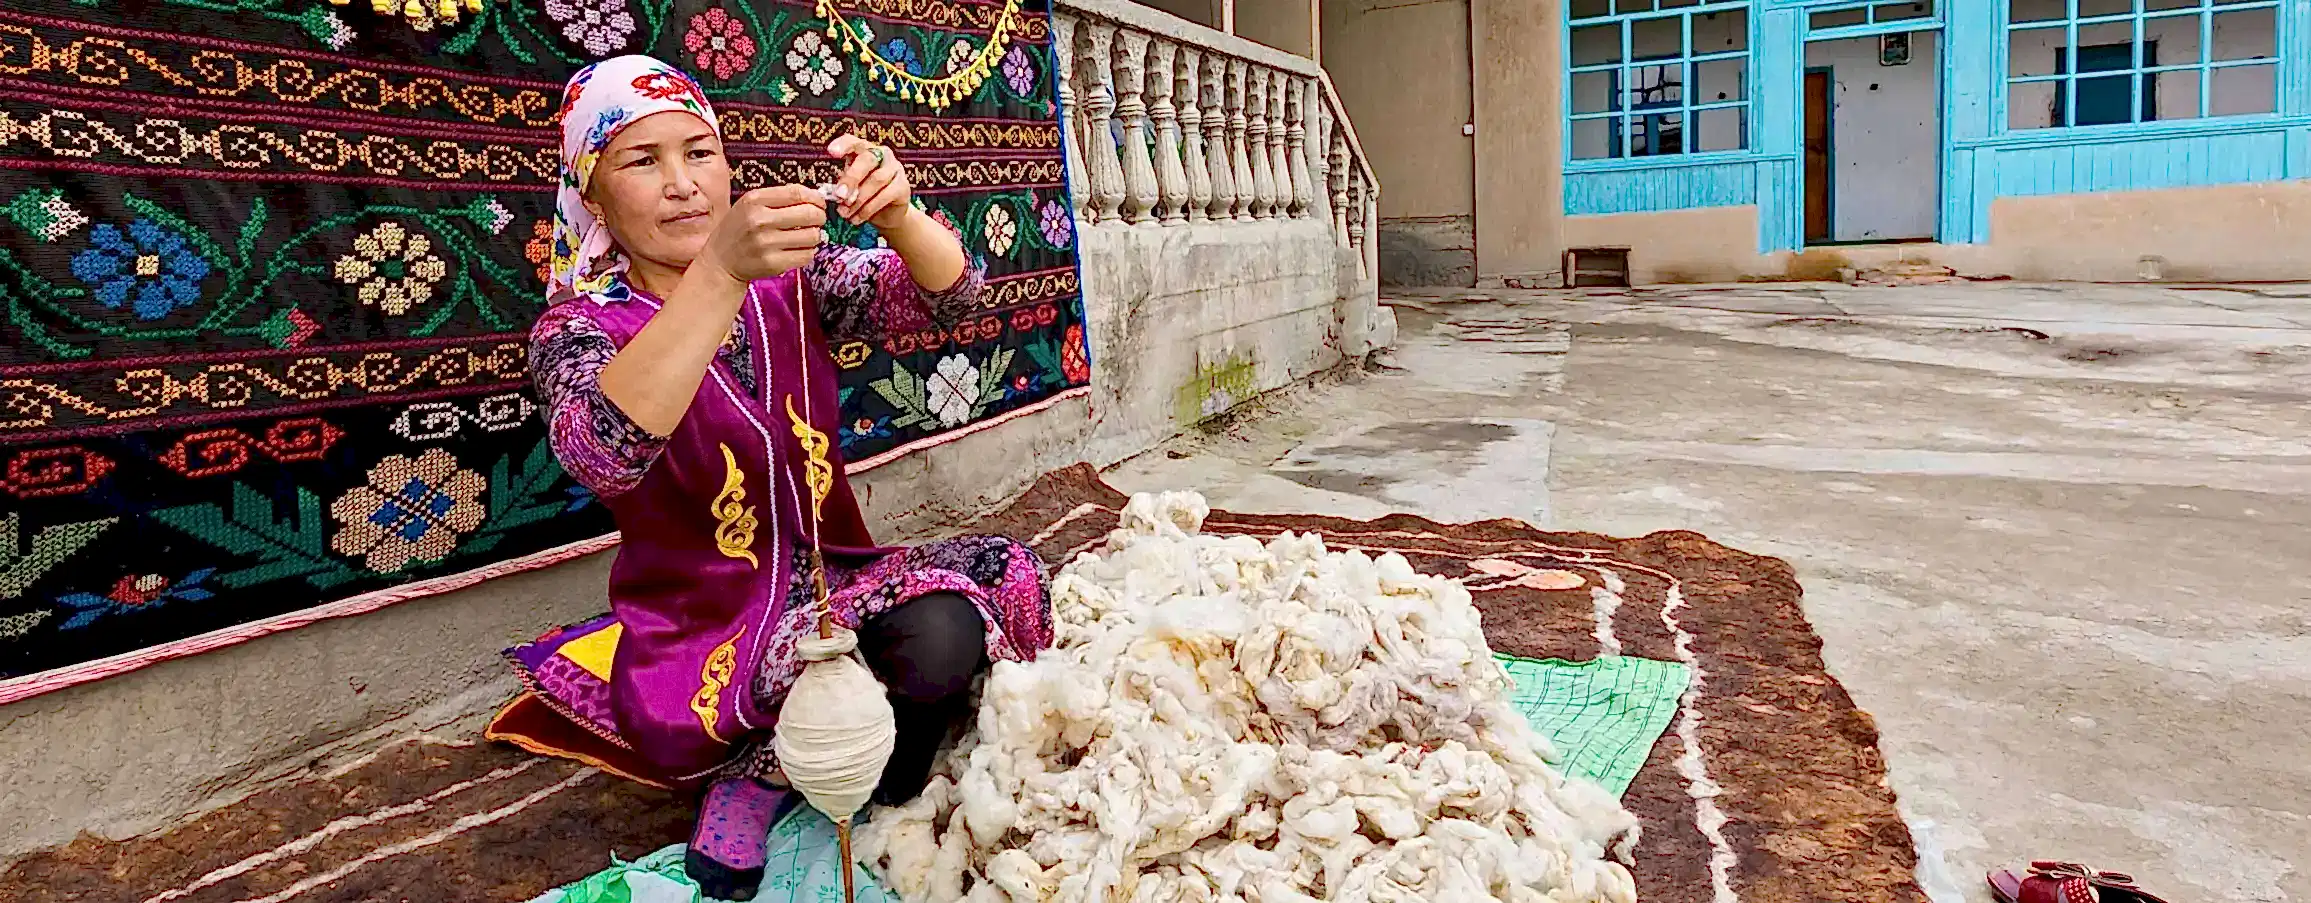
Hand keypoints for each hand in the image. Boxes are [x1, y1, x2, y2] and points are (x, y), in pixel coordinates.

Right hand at [700, 185, 826, 282]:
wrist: (720, 260)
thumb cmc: (740, 229)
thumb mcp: (750, 205)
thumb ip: (779, 197)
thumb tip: (814, 197)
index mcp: (754, 200)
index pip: (797, 193)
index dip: (815, 198)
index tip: (819, 203)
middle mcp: (760, 220)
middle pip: (809, 214)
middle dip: (819, 217)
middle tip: (817, 220)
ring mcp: (767, 244)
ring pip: (812, 236)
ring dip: (814, 235)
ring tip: (805, 236)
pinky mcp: (773, 263)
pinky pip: (807, 255)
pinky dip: (808, 252)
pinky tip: (798, 249)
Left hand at [827, 134, 912, 228]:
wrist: (888, 214)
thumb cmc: (864, 195)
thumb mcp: (851, 187)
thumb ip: (844, 185)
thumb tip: (835, 194)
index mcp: (865, 150)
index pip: (854, 142)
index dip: (843, 145)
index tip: (831, 152)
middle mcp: (883, 154)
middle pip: (867, 159)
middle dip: (851, 178)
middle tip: (839, 195)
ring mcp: (895, 169)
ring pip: (876, 180)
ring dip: (858, 199)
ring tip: (845, 213)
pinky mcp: (903, 186)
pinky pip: (885, 196)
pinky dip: (868, 209)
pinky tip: (857, 218)